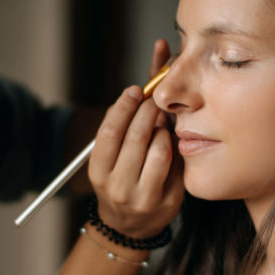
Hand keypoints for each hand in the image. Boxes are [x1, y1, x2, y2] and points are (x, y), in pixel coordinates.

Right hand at [88, 43, 182, 238]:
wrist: (130, 225)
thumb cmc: (123, 173)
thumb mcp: (116, 148)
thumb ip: (132, 107)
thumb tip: (161, 49)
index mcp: (98, 171)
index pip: (110, 131)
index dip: (124, 106)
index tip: (137, 91)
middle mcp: (116, 186)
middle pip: (136, 137)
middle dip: (150, 111)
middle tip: (157, 99)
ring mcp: (143, 197)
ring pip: (159, 150)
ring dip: (164, 129)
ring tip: (163, 121)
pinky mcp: (167, 203)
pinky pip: (177, 165)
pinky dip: (176, 146)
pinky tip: (173, 139)